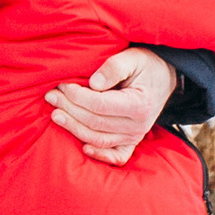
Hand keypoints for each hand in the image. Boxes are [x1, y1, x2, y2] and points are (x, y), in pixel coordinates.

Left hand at [46, 46, 175, 165]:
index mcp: (139, 104)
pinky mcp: (132, 142)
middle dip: (69, 109)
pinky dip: (100, 155)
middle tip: (51, 96)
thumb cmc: (145, 66)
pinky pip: (116, 156)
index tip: (62, 86)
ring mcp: (135, 136)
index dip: (76, 96)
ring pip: (98, 139)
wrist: (164, 78)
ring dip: (74, 128)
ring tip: (55, 114)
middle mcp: (138, 125)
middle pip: (94, 122)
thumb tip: (93, 84)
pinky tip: (83, 148)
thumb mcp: (132, 58)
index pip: (99, 105)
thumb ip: (114, 67)